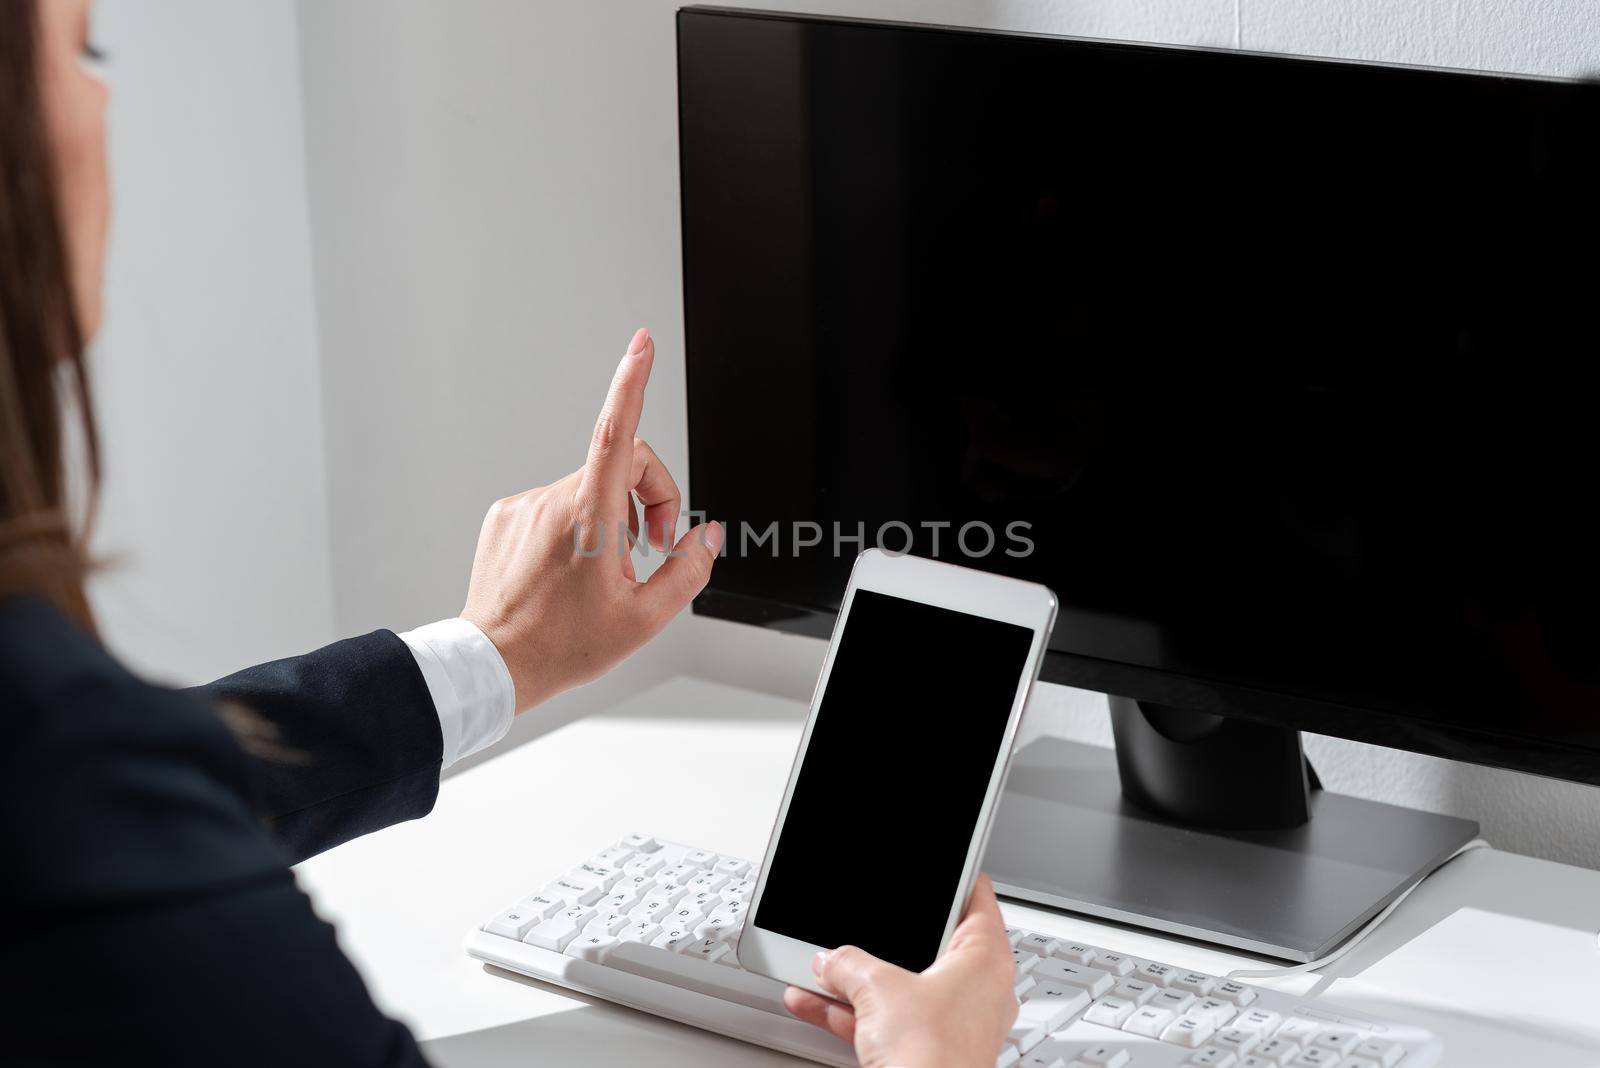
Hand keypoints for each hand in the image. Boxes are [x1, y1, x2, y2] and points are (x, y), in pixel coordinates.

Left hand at [461, 327, 720, 711]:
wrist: (493, 663)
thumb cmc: (563, 645)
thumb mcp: (645, 619)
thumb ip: (688, 570)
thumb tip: (705, 536)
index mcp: (590, 520)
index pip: (617, 433)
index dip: (632, 382)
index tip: (641, 345)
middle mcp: (553, 502)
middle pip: (623, 466)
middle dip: (652, 497)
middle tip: (657, 547)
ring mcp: (525, 506)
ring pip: (591, 486)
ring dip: (614, 515)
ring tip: (610, 568)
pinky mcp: (506, 516)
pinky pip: (558, 503)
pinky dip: (579, 524)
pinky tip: (573, 568)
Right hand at [784, 874, 1017, 1067]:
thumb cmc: (933, 1055)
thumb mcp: (878, 987)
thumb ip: (849, 963)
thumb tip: (831, 960)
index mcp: (987, 957)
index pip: (976, 896)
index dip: (952, 874)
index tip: (935, 862)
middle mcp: (979, 989)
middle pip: (929, 943)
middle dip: (884, 936)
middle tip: (861, 919)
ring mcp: (955, 1023)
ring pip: (902, 985)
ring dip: (858, 977)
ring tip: (820, 963)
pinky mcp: (929, 1052)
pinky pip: (887, 1019)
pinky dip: (853, 1011)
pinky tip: (812, 1001)